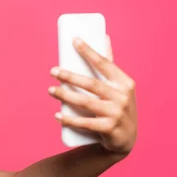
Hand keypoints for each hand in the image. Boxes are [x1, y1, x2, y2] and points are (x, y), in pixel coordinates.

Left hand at [48, 36, 137, 154]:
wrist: (126, 140)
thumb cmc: (118, 107)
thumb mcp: (119, 87)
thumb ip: (109, 65)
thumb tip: (104, 37)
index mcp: (124, 83)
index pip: (105, 63)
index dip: (89, 51)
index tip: (74, 40)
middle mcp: (122, 97)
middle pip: (91, 83)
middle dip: (69, 76)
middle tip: (52, 71)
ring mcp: (116, 113)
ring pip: (85, 102)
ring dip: (65, 96)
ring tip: (50, 90)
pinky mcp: (109, 129)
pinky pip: (85, 123)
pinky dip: (69, 120)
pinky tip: (57, 115)